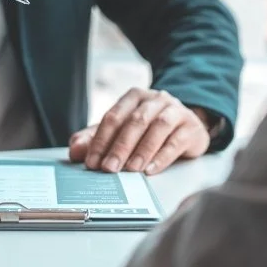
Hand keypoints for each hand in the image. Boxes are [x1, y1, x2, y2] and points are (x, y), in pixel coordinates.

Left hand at [69, 88, 210, 174]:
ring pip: (158, 127)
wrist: (187, 125)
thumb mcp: (121, 131)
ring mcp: (176, 111)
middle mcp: (155, 99)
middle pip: (135, 121)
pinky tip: (151, 170)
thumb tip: (75, 151)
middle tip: (109, 168)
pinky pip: (176, 141)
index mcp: (134, 97)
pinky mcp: (191, 127)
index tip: (92, 162)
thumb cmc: (149, 128)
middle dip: (120, 146)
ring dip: (142, 150)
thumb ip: (96, 139)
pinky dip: (162, 156)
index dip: (101, 140)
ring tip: (131, 170)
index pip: (113, 116)